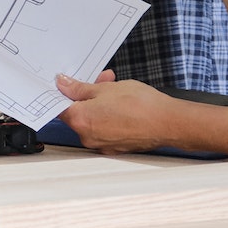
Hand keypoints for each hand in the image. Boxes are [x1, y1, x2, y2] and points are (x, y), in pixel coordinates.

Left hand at [54, 72, 178, 153]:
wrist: (168, 123)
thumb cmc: (140, 105)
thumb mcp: (106, 88)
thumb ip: (80, 88)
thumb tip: (63, 84)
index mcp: (80, 120)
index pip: (58, 107)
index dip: (61, 93)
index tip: (65, 84)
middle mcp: (88, 137)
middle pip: (77, 113)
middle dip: (86, 94)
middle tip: (100, 80)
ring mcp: (102, 144)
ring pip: (92, 120)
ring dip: (99, 104)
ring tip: (115, 88)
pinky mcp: (115, 148)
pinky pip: (105, 129)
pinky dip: (108, 116)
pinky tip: (121, 104)